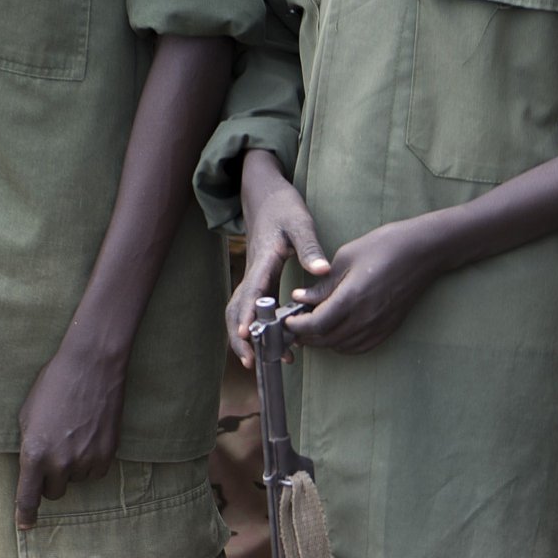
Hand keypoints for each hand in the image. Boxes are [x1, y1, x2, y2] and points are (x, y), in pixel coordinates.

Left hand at [13, 340, 123, 528]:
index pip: (28, 497)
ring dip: (73, 468)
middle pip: (54, 493)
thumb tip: (33, 469)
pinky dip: (91, 461)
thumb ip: (28, 447)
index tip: (25, 526)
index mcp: (34, 453)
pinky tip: (89, 437)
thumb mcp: (27, 415)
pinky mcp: (108, 454)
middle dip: (51, 480)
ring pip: (77, 481)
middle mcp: (61, 463)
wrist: (92, 366)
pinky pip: (96, 472)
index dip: (25, 515)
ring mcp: (87, 460)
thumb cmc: (54, 385)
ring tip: (73, 436)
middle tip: (53, 456)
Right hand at [229, 150, 328, 366]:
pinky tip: (272, 342)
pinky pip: (251, 309)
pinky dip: (255, 327)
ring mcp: (253, 278)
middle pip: (235, 309)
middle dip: (239, 337)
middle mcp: (252, 273)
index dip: (245, 314)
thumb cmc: (283, 207)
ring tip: (259, 361)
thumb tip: (322, 271)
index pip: (250, 292)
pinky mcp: (258, 281)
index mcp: (262, 261)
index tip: (245, 335)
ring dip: (246, 337)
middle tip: (250, 362)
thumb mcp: (299, 221)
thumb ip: (310, 247)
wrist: (264, 195)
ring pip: (239, 312)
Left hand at [283, 215, 455, 353]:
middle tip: (294, 326)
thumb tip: (300, 299)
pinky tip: (336, 332)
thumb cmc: (384, 246)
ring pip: (342, 346)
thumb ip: (322, 285)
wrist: (422, 251)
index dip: (297, 327)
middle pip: (326, 340)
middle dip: (305, 336)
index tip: (287, 320)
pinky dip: (343, 344)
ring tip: (312, 328)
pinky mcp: (388, 328)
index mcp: (352, 298)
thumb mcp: (345, 258)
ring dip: (323, 341)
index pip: (316, 325)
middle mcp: (366, 318)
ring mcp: (379, 326)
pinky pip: (359, 347)